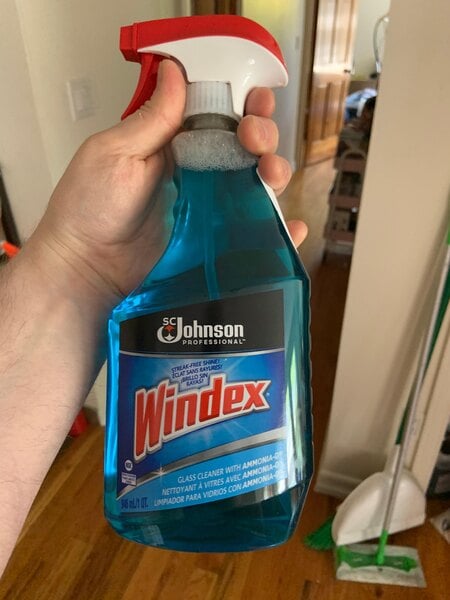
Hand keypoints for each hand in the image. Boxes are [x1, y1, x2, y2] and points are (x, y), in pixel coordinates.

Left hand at [27, 60, 305, 305]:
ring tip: (272, 175)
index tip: (255, 99)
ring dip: (275, 172)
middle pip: (244, 147)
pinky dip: (278, 228)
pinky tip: (291, 228)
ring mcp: (208, 208)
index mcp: (172, 144)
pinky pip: (252, 230)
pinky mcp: (214, 240)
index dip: (242, 104)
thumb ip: (152, 119)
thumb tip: (175, 71)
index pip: (217, 115)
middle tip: (255, 139)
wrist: (87, 269)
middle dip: (262, 135)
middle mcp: (195, 172)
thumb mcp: (115, 153)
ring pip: (255, 184)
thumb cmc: (90, 208)